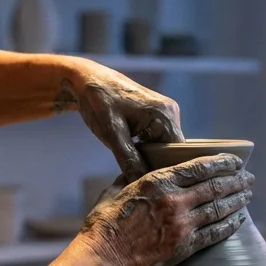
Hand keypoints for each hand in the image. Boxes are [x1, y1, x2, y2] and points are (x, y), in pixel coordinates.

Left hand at [56, 61, 183, 181]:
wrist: (87, 80)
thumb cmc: (98, 102)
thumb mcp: (112, 134)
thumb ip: (129, 159)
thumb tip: (141, 183)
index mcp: (165, 114)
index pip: (178, 152)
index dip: (166, 170)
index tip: (152, 185)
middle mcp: (171, 112)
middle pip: (173, 150)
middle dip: (158, 165)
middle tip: (141, 180)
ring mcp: (165, 112)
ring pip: (165, 146)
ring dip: (152, 158)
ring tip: (136, 171)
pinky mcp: (156, 114)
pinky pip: (158, 138)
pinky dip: (148, 149)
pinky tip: (135, 158)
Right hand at [76, 154, 254, 265]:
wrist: (105, 257)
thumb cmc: (106, 223)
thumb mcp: (116, 189)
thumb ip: (134, 176)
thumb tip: (140, 167)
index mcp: (158, 182)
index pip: (199, 167)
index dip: (222, 163)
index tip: (236, 161)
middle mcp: (174, 201)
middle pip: (214, 187)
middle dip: (236, 181)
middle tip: (249, 178)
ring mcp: (181, 225)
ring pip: (218, 209)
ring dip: (237, 201)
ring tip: (248, 195)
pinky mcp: (184, 247)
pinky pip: (214, 233)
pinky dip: (230, 225)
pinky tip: (239, 219)